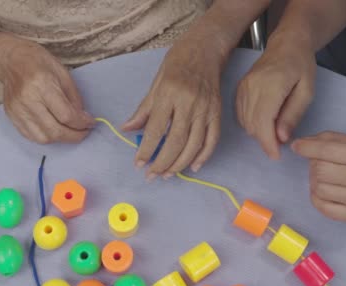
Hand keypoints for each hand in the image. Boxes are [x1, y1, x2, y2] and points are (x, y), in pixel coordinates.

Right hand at [0, 39, 93, 142]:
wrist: (10, 59)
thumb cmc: (38, 62)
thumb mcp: (63, 73)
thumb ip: (73, 98)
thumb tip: (83, 118)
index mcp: (42, 84)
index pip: (65, 115)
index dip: (81, 123)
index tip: (91, 123)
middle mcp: (27, 100)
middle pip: (54, 130)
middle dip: (74, 136)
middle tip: (84, 132)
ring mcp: (17, 110)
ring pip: (43, 138)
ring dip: (61, 139)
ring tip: (70, 132)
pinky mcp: (11, 116)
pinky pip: (31, 136)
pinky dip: (46, 137)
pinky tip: (55, 130)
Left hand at [122, 41, 222, 179]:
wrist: (205, 50)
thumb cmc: (177, 65)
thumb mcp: (155, 84)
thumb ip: (143, 110)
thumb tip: (127, 129)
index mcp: (168, 95)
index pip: (156, 130)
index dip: (146, 150)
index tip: (138, 164)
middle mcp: (188, 104)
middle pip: (175, 142)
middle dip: (162, 163)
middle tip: (152, 176)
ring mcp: (205, 109)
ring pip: (193, 145)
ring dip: (180, 164)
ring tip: (167, 175)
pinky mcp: (217, 113)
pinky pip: (212, 140)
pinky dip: (203, 156)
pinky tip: (193, 167)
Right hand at [236, 33, 315, 158]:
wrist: (286, 44)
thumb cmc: (301, 66)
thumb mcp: (307, 91)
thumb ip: (293, 114)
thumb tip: (281, 138)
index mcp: (271, 86)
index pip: (263, 122)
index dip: (268, 143)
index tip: (276, 156)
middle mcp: (252, 87)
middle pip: (252, 125)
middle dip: (265, 140)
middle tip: (281, 143)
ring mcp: (242, 88)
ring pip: (245, 122)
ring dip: (258, 133)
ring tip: (275, 131)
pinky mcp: (238, 90)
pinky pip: (240, 115)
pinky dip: (251, 124)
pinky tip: (264, 122)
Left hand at [291, 132, 345, 223]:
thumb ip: (334, 140)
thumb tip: (303, 143)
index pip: (328, 151)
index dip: (307, 148)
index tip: (297, 146)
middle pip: (320, 171)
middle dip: (314, 164)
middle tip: (321, 163)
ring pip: (319, 189)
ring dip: (315, 181)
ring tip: (325, 178)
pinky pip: (324, 208)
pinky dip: (317, 198)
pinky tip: (324, 191)